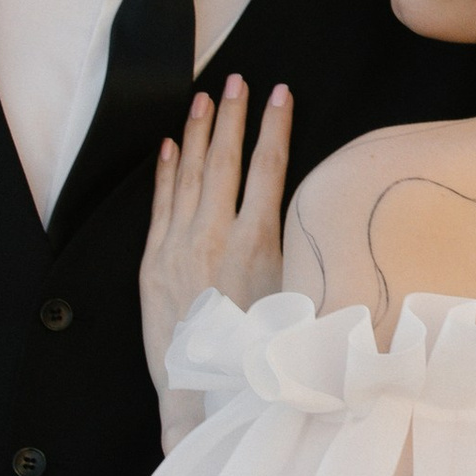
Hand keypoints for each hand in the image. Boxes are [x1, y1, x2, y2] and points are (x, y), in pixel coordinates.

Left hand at [140, 77, 293, 389]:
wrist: (203, 396)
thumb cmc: (259, 358)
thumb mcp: (294, 303)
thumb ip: (299, 258)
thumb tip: (323, 226)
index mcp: (256, 245)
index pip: (268, 169)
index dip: (274, 128)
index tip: (280, 95)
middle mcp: (214, 237)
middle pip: (224, 160)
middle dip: (233, 116)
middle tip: (237, 80)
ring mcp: (178, 246)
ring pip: (188, 175)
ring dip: (196, 133)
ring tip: (204, 99)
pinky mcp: (152, 262)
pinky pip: (160, 203)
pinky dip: (165, 171)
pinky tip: (168, 146)